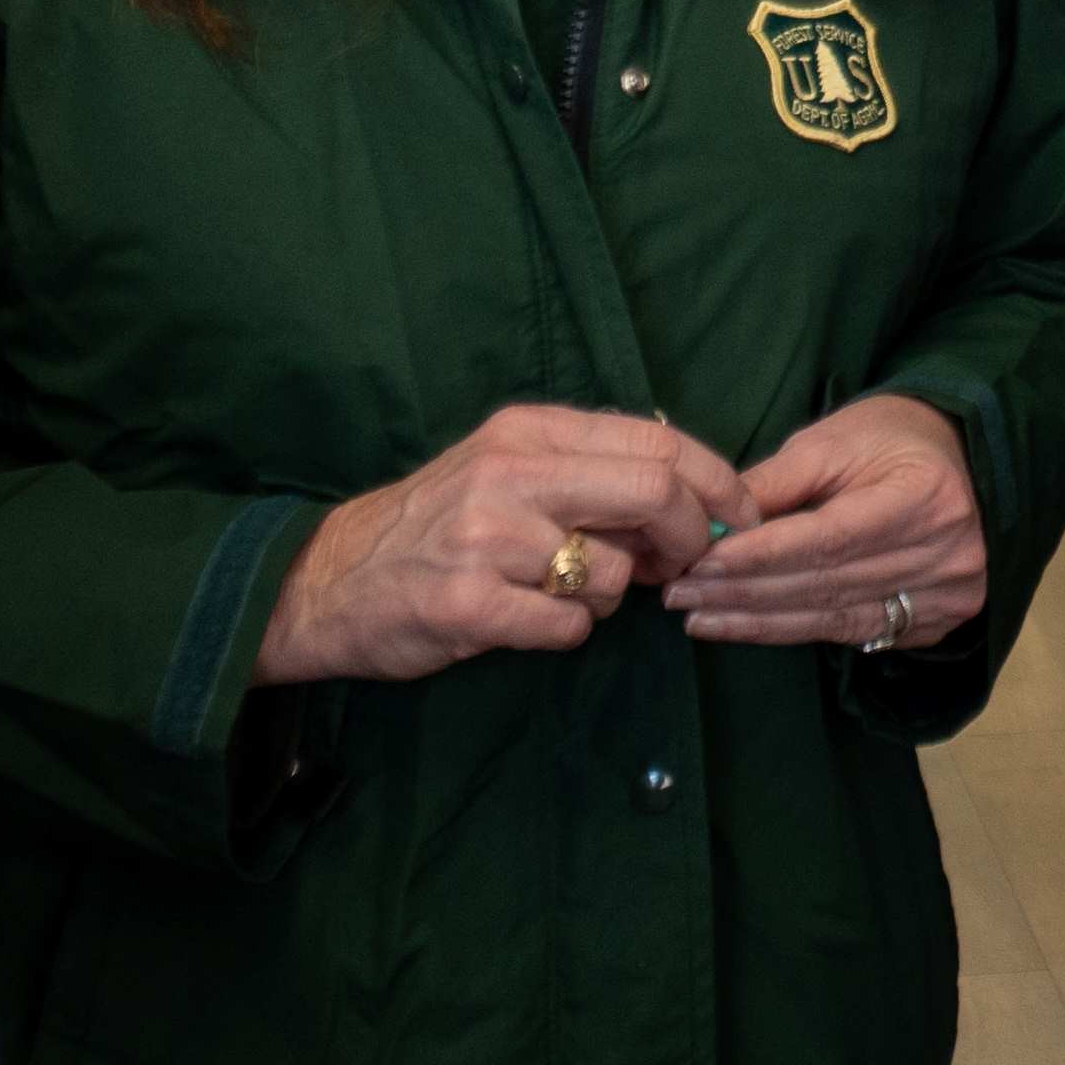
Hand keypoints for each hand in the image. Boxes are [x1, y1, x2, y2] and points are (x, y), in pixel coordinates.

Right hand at [258, 404, 734, 686]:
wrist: (327, 581)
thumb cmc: (435, 526)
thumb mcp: (506, 468)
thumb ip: (590, 470)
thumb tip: (696, 496)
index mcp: (527, 432)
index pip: (658, 439)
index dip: (716, 482)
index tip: (737, 518)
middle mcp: (508, 473)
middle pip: (654, 490)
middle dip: (689, 537)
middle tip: (681, 568)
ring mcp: (485, 538)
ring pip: (613, 572)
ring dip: (610, 597)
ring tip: (559, 592)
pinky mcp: (466, 604)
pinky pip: (568, 627)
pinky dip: (565, 633)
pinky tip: (526, 621)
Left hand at [676, 392, 989, 652]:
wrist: (961, 458)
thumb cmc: (889, 438)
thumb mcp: (832, 441)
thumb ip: (775, 484)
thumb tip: (709, 523)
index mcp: (925, 496)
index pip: (829, 538)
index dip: (761, 556)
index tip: (699, 563)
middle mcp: (948, 553)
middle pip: (828, 583)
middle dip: (745, 593)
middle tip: (680, 596)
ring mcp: (949, 595)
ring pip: (834, 618)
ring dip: (759, 621)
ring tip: (699, 618)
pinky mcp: (937, 622)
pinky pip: (852, 633)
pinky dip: (793, 631)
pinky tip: (746, 627)